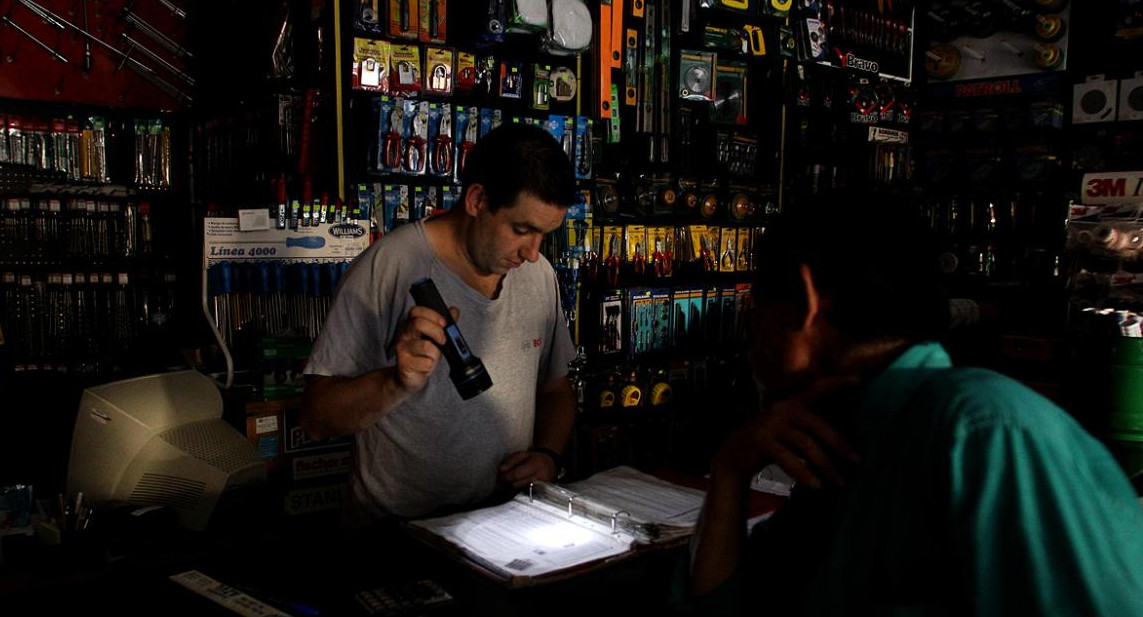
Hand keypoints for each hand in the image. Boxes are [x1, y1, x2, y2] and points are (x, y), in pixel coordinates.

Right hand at [392, 305, 459, 393]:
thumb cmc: (422, 355)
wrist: (410, 376)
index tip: (443, 323)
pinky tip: (425, 366)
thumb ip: (444, 324)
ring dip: (435, 354)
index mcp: (410, 324)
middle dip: (437, 332)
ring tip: (431, 357)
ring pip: (426, 346)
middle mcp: (403, 334)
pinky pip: (426, 363)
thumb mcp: (435, 338)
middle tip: (443, 340)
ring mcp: (402, 349)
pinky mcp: (404, 363)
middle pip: (418, 324)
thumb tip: (454, 311)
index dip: (433, 315)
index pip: (417, 311)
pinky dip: (430, 366)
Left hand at [498, 451, 557, 489]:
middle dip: (508, 483)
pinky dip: (521, 491)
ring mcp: (544, 486)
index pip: (516, 474)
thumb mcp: (524, 455)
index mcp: (537, 464)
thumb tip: (501, 470)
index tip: (500, 476)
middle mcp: (542, 476)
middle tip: (504, 480)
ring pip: (521, 491)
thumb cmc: (535, 459)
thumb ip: (511, 461)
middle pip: (518, 484)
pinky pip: (527, 495)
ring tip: (512, 483)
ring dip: (514, 488)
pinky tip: (520, 487)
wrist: (551, 465)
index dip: (506, 476)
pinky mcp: (543, 493)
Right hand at [714, 376, 860, 489]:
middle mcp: (782, 410)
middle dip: (839, 444)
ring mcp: (771, 424)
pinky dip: (804, 473)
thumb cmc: (770, 444)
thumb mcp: (789, 430)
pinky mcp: (762, 441)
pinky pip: (788, 459)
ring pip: (806, 445)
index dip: (836, 384)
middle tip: (857, 460)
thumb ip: (809, 429)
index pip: (816, 389)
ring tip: (839, 482)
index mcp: (792, 404)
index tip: (858, 380)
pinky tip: (816, 485)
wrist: (734, 454)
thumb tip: (843, 444)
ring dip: (825, 465)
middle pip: (817, 425)